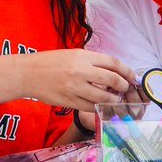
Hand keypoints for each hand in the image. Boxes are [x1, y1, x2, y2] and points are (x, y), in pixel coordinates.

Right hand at [20, 50, 137, 110]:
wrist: (28, 73)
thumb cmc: (51, 62)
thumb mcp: (73, 54)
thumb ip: (92, 61)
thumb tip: (112, 71)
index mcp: (83, 56)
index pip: (112, 62)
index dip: (126, 70)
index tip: (133, 76)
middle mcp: (81, 71)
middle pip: (112, 80)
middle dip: (124, 86)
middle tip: (126, 89)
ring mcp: (75, 88)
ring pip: (103, 97)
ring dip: (113, 99)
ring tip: (116, 99)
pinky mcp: (69, 101)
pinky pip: (90, 107)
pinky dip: (99, 107)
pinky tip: (101, 105)